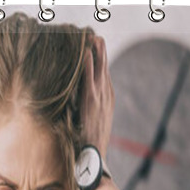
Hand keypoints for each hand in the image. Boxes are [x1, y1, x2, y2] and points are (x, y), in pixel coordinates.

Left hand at [80, 35, 113, 157]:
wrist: (95, 153)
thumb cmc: (91, 140)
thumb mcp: (95, 121)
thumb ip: (91, 108)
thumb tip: (81, 102)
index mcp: (108, 98)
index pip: (105, 73)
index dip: (100, 60)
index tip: (95, 47)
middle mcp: (106, 94)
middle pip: (104, 66)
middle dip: (100, 50)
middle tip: (94, 36)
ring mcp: (100, 96)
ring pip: (99, 68)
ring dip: (96, 51)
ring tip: (91, 36)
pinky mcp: (91, 100)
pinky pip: (89, 77)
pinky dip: (89, 64)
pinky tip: (86, 52)